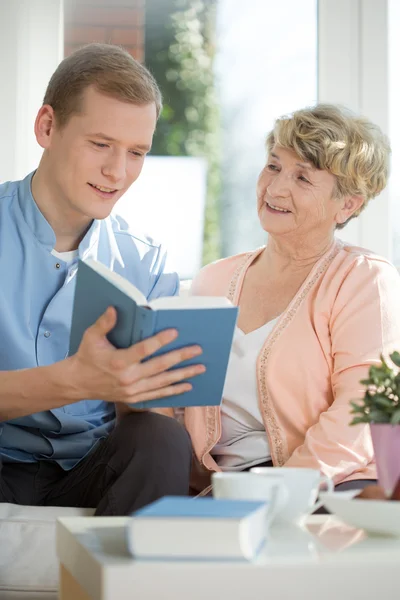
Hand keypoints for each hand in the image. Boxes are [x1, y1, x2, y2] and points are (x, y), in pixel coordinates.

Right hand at [69, 306, 205, 403]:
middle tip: (198, 350)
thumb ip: (104, 323)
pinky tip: (188, 385)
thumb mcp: (91, 337)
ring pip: (163, 382)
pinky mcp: (135, 398)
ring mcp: (132, 391)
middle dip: (180, 357)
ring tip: (200, 367)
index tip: (175, 332)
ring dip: (183, 375)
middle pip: (159, 366)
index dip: (160, 341)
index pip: (143, 350)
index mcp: (117, 361)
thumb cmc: (87, 356)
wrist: (78, 384)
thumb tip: (115, 308)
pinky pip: (158, 395)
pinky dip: (174, 391)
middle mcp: (127, 378)